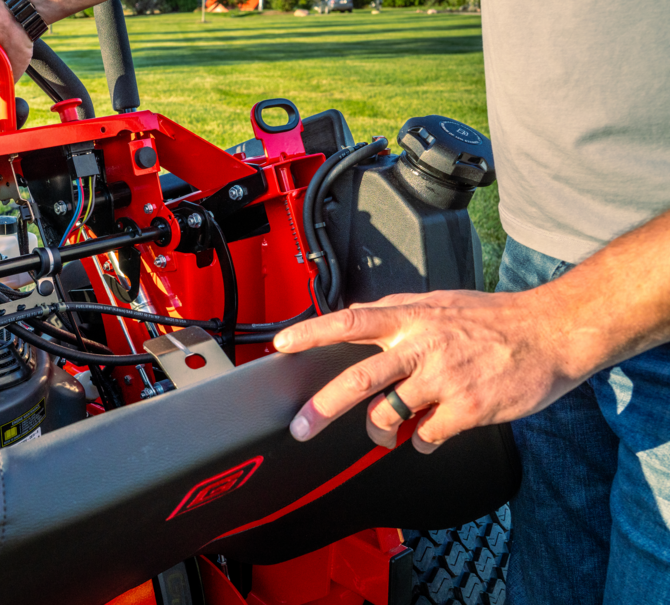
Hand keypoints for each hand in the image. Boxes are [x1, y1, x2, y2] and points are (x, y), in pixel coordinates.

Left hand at [272, 289, 583, 452]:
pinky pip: (425, 437)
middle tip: (301, 428)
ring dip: (380, 432)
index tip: (281, 346)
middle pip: (358, 380)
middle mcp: (423, 347)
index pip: (350, 321)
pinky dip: (422, 441)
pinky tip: (433, 432)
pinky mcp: (467, 410)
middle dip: (322, 408)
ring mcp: (445, 380)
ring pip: (388, 416)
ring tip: (386, 432)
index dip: (312, 333)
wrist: (554, 332)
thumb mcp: (440, 302)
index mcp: (412, 318)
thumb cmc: (496, 319)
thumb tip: (354, 315)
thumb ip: (397, 312)